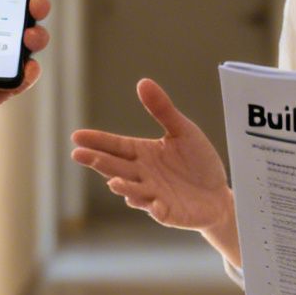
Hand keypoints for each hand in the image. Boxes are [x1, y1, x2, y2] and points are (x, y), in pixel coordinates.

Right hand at [70, 79, 232, 234]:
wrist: (218, 195)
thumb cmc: (198, 162)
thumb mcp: (183, 131)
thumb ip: (163, 110)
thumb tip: (143, 82)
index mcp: (143, 153)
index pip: (116, 146)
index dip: (97, 141)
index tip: (77, 136)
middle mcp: (143, 175)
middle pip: (116, 167)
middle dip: (98, 161)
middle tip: (78, 154)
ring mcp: (153, 195)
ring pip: (133, 190)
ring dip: (123, 187)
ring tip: (113, 182)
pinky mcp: (167, 212)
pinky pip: (157, 210)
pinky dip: (151, 207)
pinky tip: (145, 203)